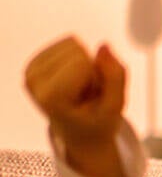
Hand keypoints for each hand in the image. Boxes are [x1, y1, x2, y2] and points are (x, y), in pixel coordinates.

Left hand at [24, 36, 128, 176]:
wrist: (80, 133)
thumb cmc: (96, 122)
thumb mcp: (115, 107)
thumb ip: (116, 77)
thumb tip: (104, 46)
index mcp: (50, 96)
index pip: (83, 61)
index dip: (97, 77)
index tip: (92, 97)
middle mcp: (33, 80)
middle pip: (77, 49)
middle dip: (90, 70)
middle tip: (87, 93)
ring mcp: (31, 70)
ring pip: (72, 43)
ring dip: (84, 66)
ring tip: (81, 89)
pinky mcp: (34, 62)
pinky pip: (66, 43)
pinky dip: (77, 61)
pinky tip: (74, 82)